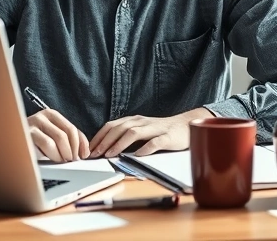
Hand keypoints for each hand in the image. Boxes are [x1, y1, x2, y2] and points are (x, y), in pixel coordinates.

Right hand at [28, 109, 89, 162]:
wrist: (10, 146)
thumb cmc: (32, 145)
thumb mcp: (52, 139)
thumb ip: (68, 140)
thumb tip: (84, 151)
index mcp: (50, 115)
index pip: (72, 128)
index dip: (80, 143)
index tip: (83, 155)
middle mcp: (42, 116)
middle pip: (67, 133)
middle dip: (72, 149)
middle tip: (71, 160)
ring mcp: (33, 123)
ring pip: (59, 138)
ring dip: (64, 153)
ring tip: (61, 160)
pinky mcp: (27, 133)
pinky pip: (47, 143)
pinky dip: (54, 154)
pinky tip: (52, 159)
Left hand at [89, 107, 214, 157]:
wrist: (187, 126)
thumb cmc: (162, 131)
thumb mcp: (142, 131)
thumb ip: (127, 136)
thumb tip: (106, 149)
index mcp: (135, 121)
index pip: (112, 125)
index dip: (99, 136)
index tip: (89, 149)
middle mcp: (143, 122)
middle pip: (120, 128)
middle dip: (105, 141)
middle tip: (94, 154)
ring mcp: (155, 128)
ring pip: (134, 133)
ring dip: (119, 144)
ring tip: (110, 154)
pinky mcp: (168, 137)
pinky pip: (155, 142)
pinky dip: (146, 148)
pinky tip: (138, 155)